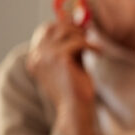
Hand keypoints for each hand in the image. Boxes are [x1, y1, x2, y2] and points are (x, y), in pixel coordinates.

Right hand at [25, 20, 96, 134]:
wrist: (75, 109)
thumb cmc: (75, 88)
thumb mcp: (69, 63)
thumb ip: (70, 45)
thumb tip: (80, 25)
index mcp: (35, 58)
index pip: (45, 29)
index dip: (63, 25)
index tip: (80, 28)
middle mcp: (36, 56)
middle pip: (54, 26)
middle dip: (73, 28)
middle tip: (88, 35)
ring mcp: (46, 56)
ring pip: (67, 32)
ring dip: (83, 37)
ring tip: (94, 48)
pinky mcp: (59, 58)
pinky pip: (79, 42)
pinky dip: (92, 45)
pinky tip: (99, 53)